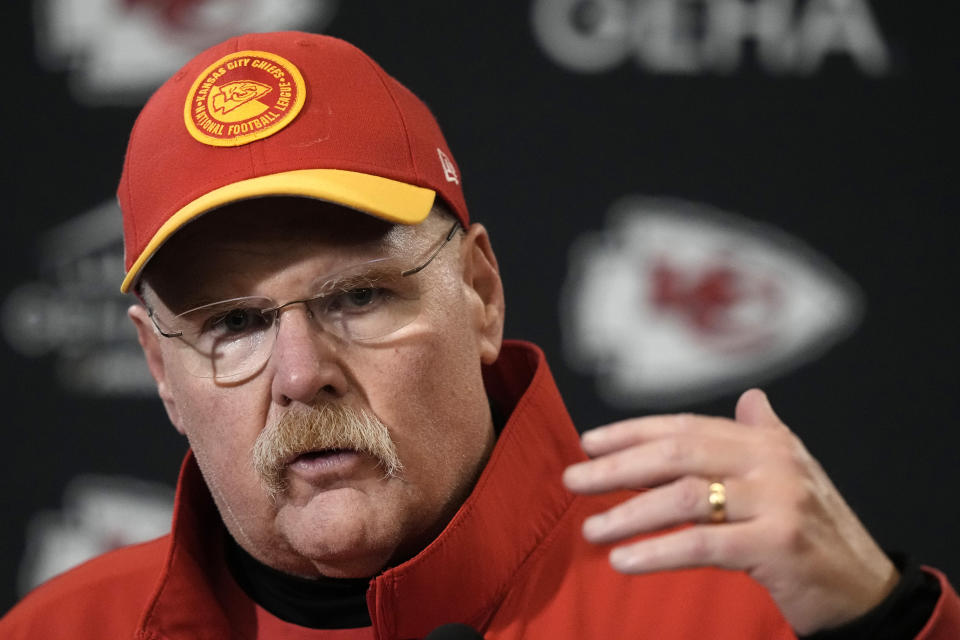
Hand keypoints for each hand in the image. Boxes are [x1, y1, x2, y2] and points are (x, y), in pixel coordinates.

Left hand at [562, 389, 898, 634]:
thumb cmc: (815, 531)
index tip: (588, 442)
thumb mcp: (792, 474)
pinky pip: (702, 544)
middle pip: (678, 453)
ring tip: (590, 528)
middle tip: (574, 479)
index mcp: (766, 440)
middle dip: (619, 466)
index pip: (685, 426)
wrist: (865, 588)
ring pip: (684, 496)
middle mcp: (772, 461)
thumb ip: (764, 434)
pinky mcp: (779, 543)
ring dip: (628, 513)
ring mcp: (778, 500)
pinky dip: (656, 551)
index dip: (632, 432)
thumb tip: (751, 396)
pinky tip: (622, 560)